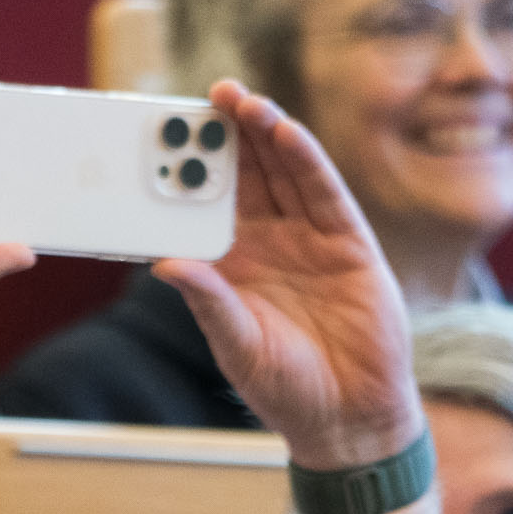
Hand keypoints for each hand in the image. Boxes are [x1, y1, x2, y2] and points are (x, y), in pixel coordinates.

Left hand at [153, 80, 420, 470]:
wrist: (349, 417)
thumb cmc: (285, 388)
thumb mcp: (237, 345)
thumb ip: (209, 302)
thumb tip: (165, 263)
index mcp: (233, 264)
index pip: (206, 205)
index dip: (189, 171)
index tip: (163, 135)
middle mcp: (270, 243)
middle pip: (246, 176)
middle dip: (226, 136)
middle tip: (204, 96)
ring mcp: (310, 239)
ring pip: (284, 173)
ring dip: (263, 134)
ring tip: (239, 100)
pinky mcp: (349, 244)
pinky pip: (324, 193)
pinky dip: (305, 160)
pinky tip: (285, 132)